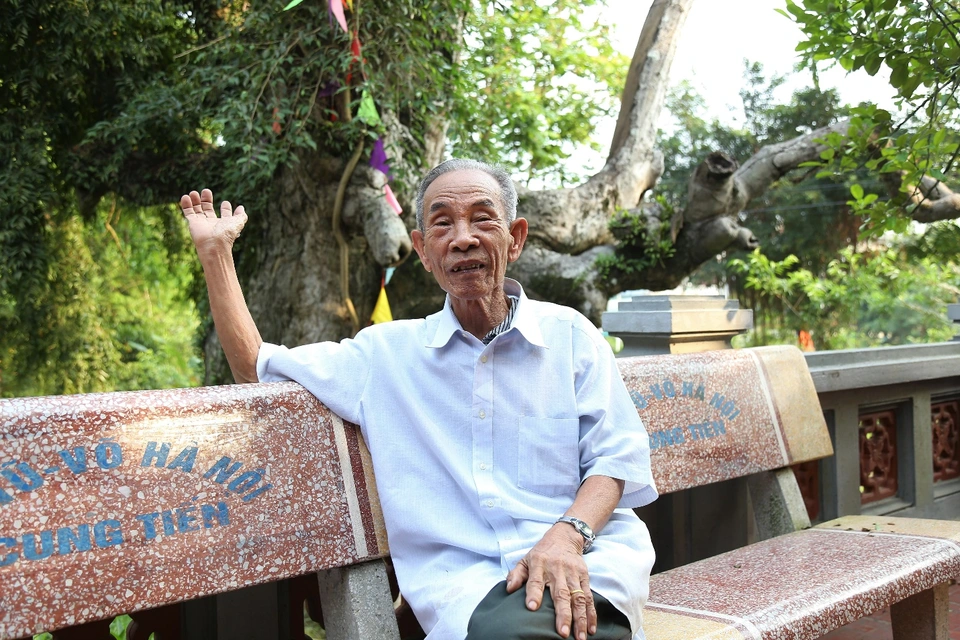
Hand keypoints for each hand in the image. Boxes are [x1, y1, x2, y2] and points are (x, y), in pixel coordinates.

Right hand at [179, 189, 246, 256]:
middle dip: (207, 201)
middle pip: (208, 210)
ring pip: (197, 210)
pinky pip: (188, 212)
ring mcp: (202, 223)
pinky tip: (185, 196)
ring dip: (195, 201)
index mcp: (224, 224)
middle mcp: (213, 224)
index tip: (225, 203)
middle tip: (206, 191)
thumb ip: (241, 216)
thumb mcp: (237, 223)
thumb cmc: (226, 234)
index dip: (226, 209)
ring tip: (194, 192)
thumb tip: (241, 207)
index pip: (225, 215)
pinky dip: (186, 205)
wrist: (213, 244)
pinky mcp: (193, 223)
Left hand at [505, 524, 596, 639]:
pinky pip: (589, 597)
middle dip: (563, 614)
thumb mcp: (525, 559)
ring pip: (578, 598)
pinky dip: (591, 613)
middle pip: (560, 594)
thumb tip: (509, 589)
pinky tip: (591, 628)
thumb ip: (516, 574)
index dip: (534, 594)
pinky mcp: (584, 576)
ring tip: (580, 637)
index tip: (531, 607)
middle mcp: (557, 570)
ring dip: (580, 618)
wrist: (564, 537)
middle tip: (562, 632)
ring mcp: (572, 574)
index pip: (535, 581)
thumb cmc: (542, 554)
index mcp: (539, 565)